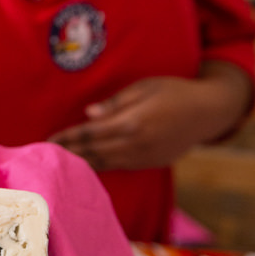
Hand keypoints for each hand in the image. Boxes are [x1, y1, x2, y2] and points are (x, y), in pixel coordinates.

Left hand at [49, 65, 252, 170]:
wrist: (208, 112)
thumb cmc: (174, 91)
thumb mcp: (144, 88)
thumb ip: (116, 104)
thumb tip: (89, 114)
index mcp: (132, 123)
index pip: (91, 133)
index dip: (69, 138)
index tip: (49, 139)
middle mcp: (136, 144)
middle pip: (95, 152)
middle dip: (70, 153)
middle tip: (46, 156)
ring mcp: (145, 157)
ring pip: (107, 164)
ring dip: (83, 164)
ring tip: (61, 164)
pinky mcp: (152, 163)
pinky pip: (121, 167)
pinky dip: (102, 167)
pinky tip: (88, 167)